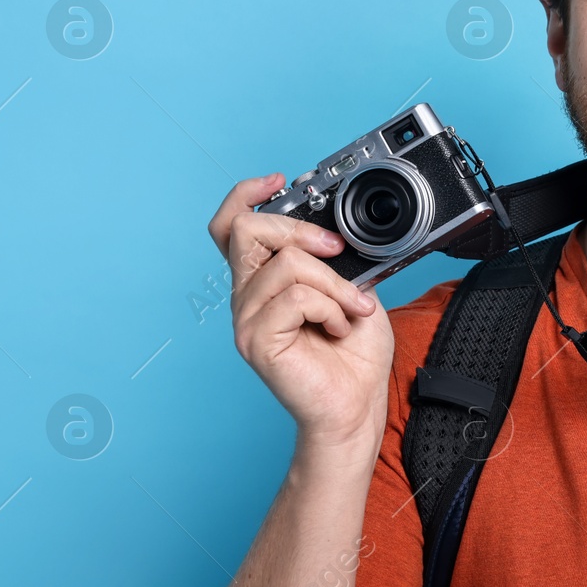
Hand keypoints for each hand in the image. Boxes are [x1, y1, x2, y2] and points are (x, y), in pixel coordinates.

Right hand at [208, 173, 393, 448]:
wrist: (356, 405)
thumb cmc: (354, 355)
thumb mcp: (352, 290)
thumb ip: (334, 259)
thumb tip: (336, 230)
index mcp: (264, 280)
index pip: (230, 226)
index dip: (245, 195)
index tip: (279, 181)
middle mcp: (247, 296)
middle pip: (246, 230)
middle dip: (301, 230)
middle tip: (338, 252)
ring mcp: (246, 318)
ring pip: (285, 264)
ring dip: (334, 283)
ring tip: (352, 310)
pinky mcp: (255, 340)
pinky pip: (296, 298)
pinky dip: (330, 308)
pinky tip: (338, 329)